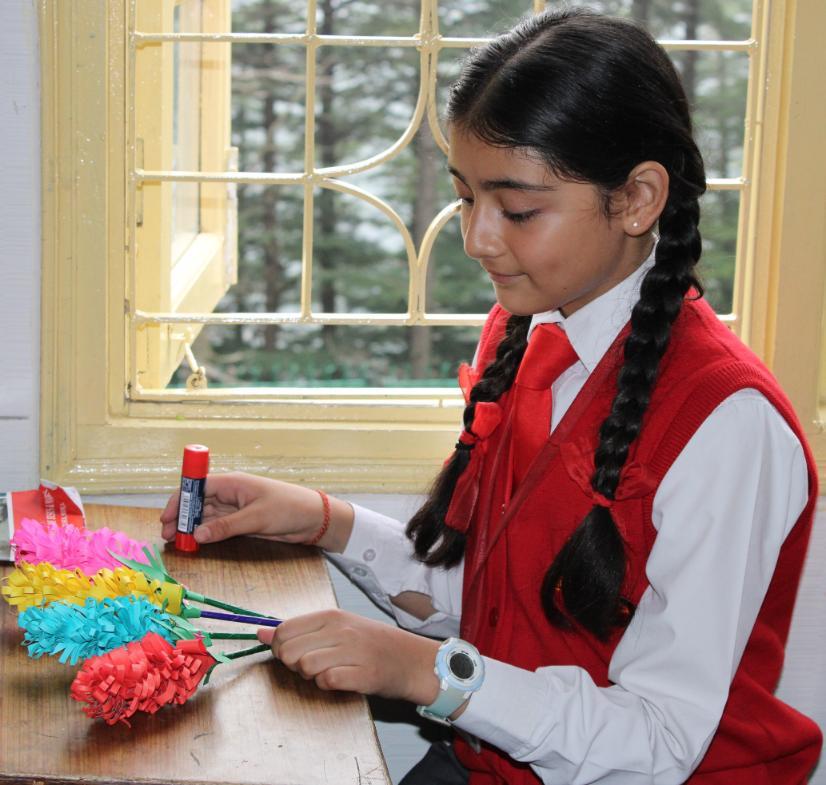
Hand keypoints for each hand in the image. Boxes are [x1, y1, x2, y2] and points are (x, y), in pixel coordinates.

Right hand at [159, 471, 353, 550]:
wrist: (313, 519)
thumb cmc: (288, 508)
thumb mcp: (256, 518)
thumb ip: (225, 527)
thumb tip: (197, 535)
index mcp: (232, 483)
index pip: (197, 487)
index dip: (179, 501)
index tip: (166, 517)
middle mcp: (230, 493)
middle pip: (197, 503)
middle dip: (181, 518)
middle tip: (167, 537)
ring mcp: (234, 507)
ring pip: (205, 516)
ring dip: (191, 528)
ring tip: (176, 543)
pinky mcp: (241, 521)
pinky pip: (217, 526)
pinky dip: (205, 533)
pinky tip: (195, 543)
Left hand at [258, 609, 440, 703]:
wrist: (410, 660)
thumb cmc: (370, 644)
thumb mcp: (336, 628)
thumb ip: (298, 630)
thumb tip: (259, 632)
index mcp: (331, 616)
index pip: (284, 630)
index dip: (279, 647)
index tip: (293, 653)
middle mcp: (340, 630)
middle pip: (289, 651)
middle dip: (293, 664)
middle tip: (313, 665)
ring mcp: (353, 651)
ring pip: (305, 667)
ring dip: (311, 677)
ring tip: (329, 672)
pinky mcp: (363, 674)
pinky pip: (327, 682)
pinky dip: (329, 685)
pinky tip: (342, 680)